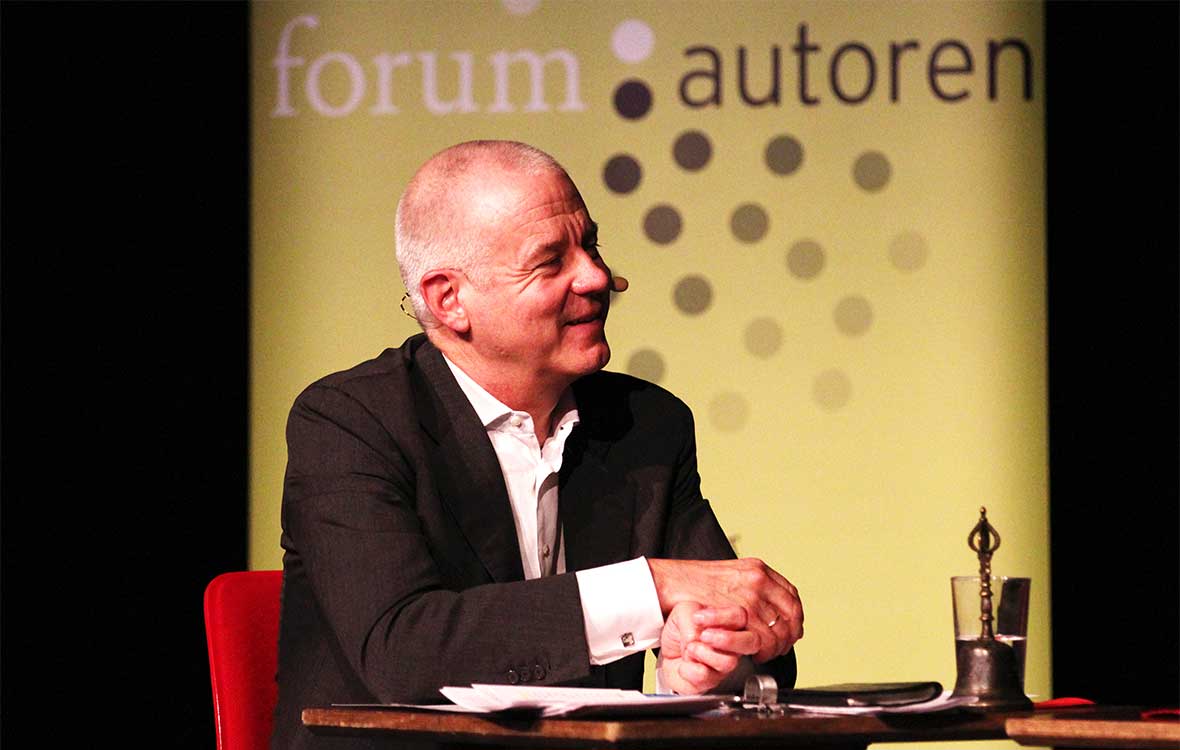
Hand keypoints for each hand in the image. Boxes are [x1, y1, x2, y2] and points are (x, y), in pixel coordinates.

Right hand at [648, 558, 802, 662]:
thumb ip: (751, 586)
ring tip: (766, 652)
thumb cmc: (696, 582)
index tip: (792, 626)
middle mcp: (759, 581)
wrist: (674, 583)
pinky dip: (763, 650)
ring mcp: (751, 597)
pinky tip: (756, 654)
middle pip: (792, 613)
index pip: (791, 594)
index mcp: (758, 569)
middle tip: (782, 644)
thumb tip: (768, 603)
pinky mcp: (741, 614)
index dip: (795, 615)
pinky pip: (764, 638)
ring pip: (780, 629)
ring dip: (777, 645)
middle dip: (790, 633)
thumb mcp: (730, 574)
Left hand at [658, 603, 758, 693]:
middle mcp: (731, 645)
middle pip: (751, 642)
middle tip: (705, 636)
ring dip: (704, 653)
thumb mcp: (682, 612)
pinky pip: (706, 677)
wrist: (665, 652)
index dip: (722, 617)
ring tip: (690, 649)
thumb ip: (692, 617)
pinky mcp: (710, 681)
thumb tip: (697, 636)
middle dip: (728, 639)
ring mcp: (723, 664)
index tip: (698, 618)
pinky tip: (684, 664)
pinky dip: (689, 669)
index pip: (740, 617)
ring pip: (729, 662)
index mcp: (728, 624)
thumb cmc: (680, 631)